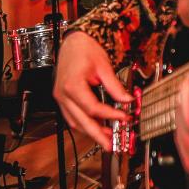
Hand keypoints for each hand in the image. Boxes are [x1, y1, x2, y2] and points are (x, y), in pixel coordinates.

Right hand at [53, 31, 131, 149]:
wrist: (72, 42)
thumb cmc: (85, 50)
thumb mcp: (104, 66)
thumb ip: (115, 86)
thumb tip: (127, 100)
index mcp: (72, 85)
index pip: (93, 108)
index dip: (110, 115)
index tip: (124, 118)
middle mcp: (63, 94)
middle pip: (81, 121)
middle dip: (97, 135)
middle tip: (110, 145)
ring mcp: (60, 98)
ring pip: (74, 122)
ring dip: (90, 132)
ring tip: (106, 138)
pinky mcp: (62, 98)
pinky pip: (71, 117)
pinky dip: (83, 124)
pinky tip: (96, 127)